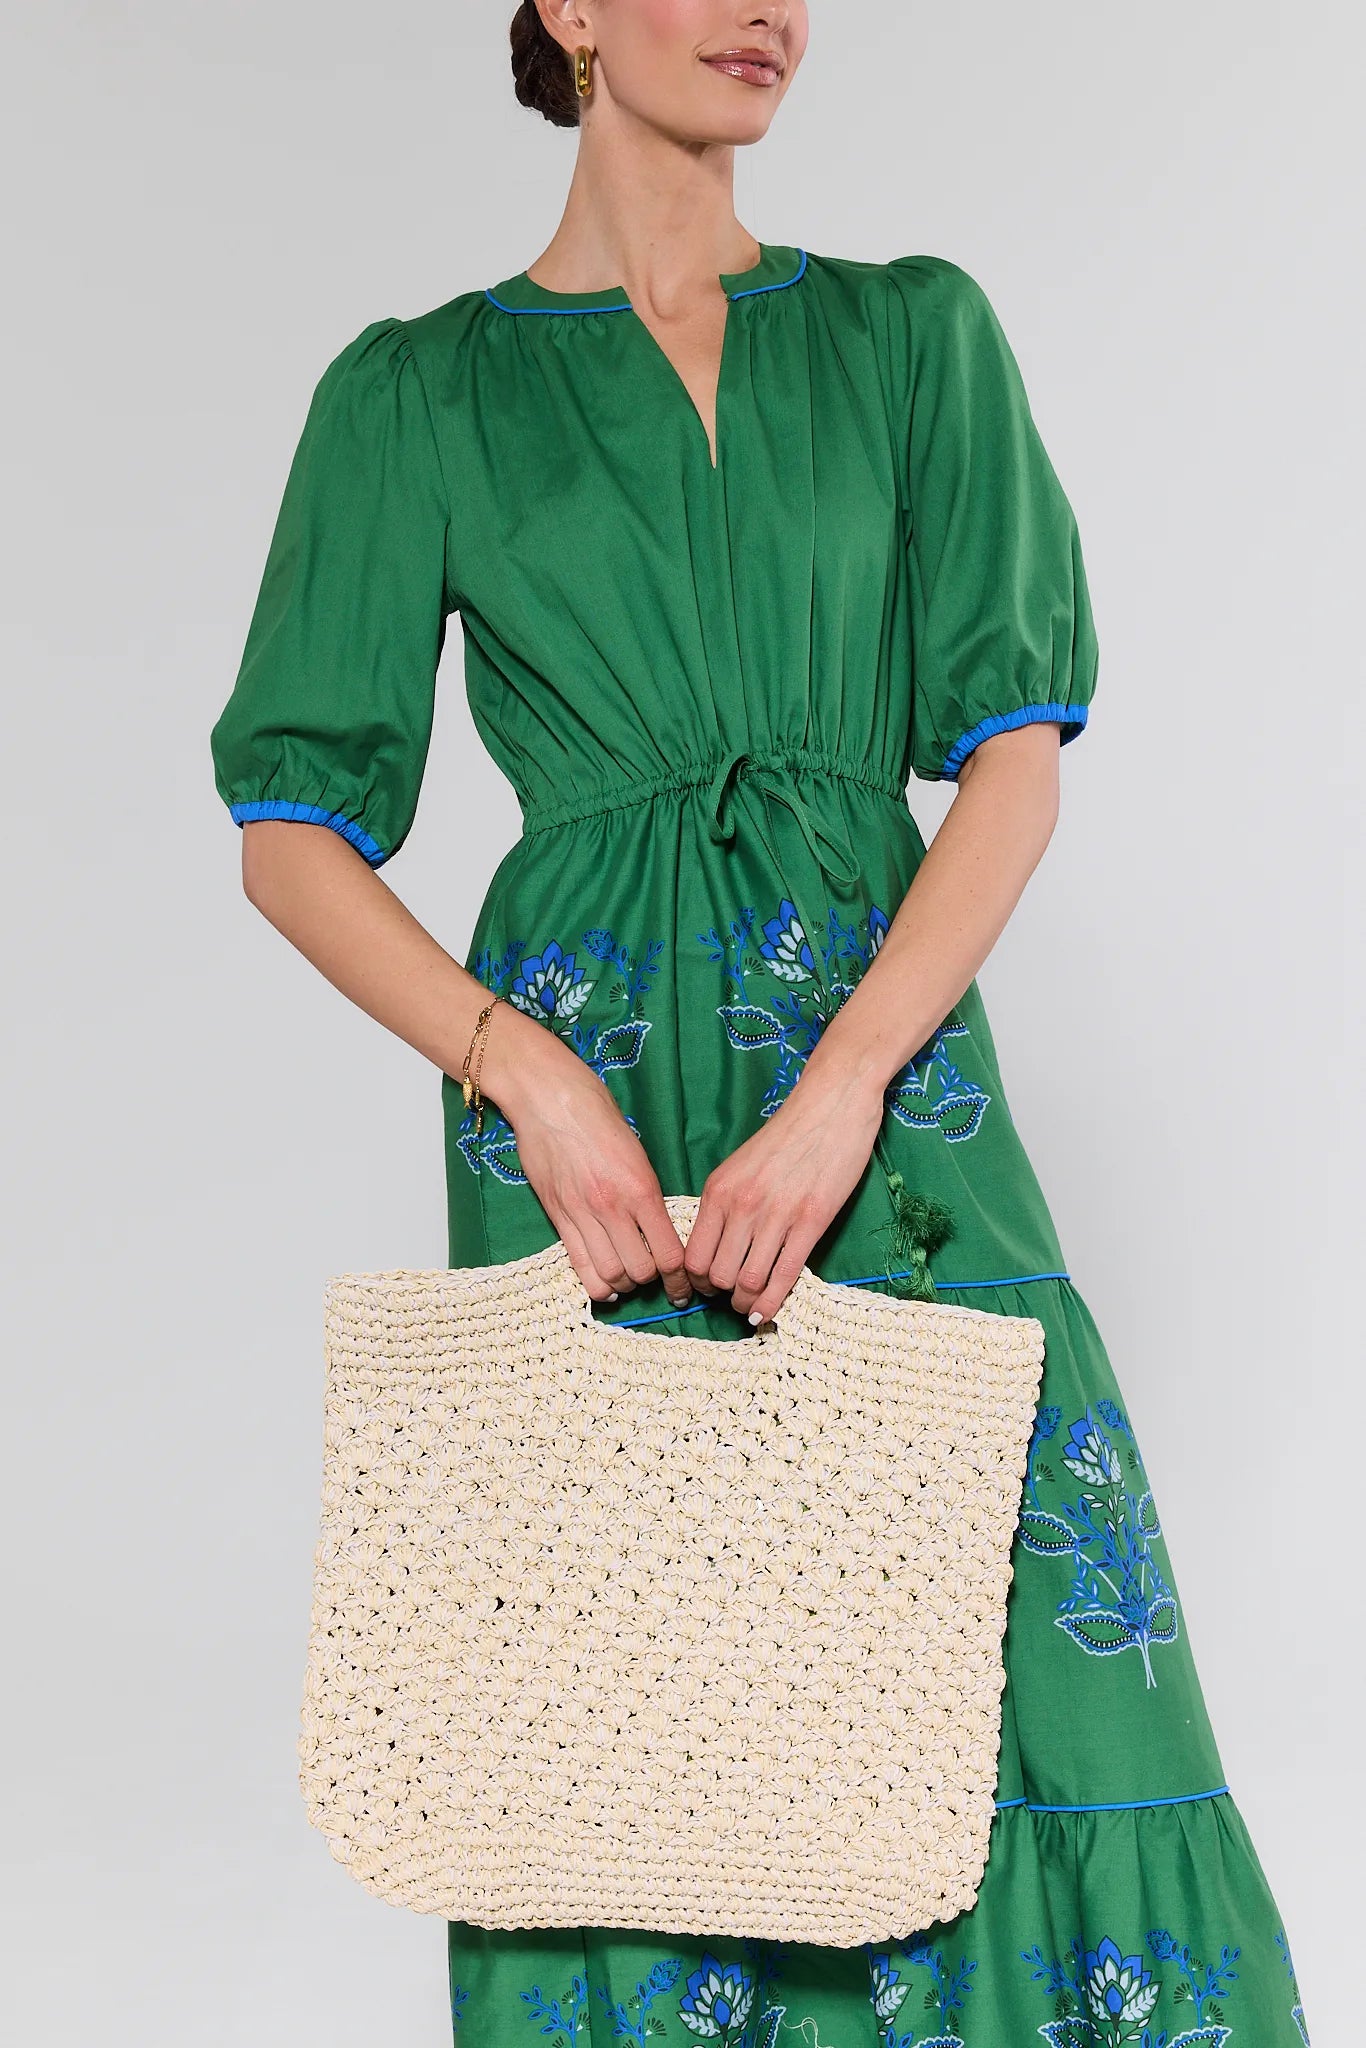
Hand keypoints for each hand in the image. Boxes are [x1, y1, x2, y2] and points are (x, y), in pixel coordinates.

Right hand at [488, 1010, 690, 1309]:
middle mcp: (613, 1207)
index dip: (679, 1280)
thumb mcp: (637, 1153)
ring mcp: (581, 1214)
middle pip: (639, 1271)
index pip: (668, 1255)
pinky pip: (578, 1264)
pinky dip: (595, 1282)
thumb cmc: (598, 1115)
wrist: (550, 1099)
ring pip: (609, 1275)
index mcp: (641, 1189)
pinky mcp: (557, 1216)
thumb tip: (656, 1229)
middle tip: (654, 1278)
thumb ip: (646, 1194)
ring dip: (622, 1284)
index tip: (683, 1288)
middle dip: (651, 1282)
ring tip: (627, 1277)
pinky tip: (605, 1283)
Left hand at [683, 1064, 886, 1323]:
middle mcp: (741, 1204)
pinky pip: (784, 1275)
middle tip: (733, 1299)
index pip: (693, 1255)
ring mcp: (776, 1215)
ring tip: (752, 1305)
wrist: (830, 1104)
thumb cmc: (787, 1134)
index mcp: (718, 1190)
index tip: (709, 1288)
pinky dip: (773, 1302)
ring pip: (748, 1281)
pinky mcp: (811, 1222)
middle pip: (717, 1275)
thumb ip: (726, 1204)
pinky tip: (770, 1312)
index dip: (697, 1282)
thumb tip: (717, 1248)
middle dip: (723, 1295)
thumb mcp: (740, 1165)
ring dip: (748, 1303)